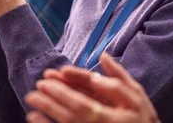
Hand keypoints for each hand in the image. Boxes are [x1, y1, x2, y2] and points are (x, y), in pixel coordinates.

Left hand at [25, 53, 160, 122]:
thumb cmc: (141, 118)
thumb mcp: (137, 96)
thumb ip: (119, 77)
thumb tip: (103, 56)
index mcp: (112, 115)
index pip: (88, 100)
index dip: (73, 87)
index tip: (60, 72)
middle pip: (73, 112)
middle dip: (54, 96)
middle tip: (39, 84)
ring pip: (66, 122)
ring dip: (46, 110)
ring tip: (31, 98)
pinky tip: (32, 117)